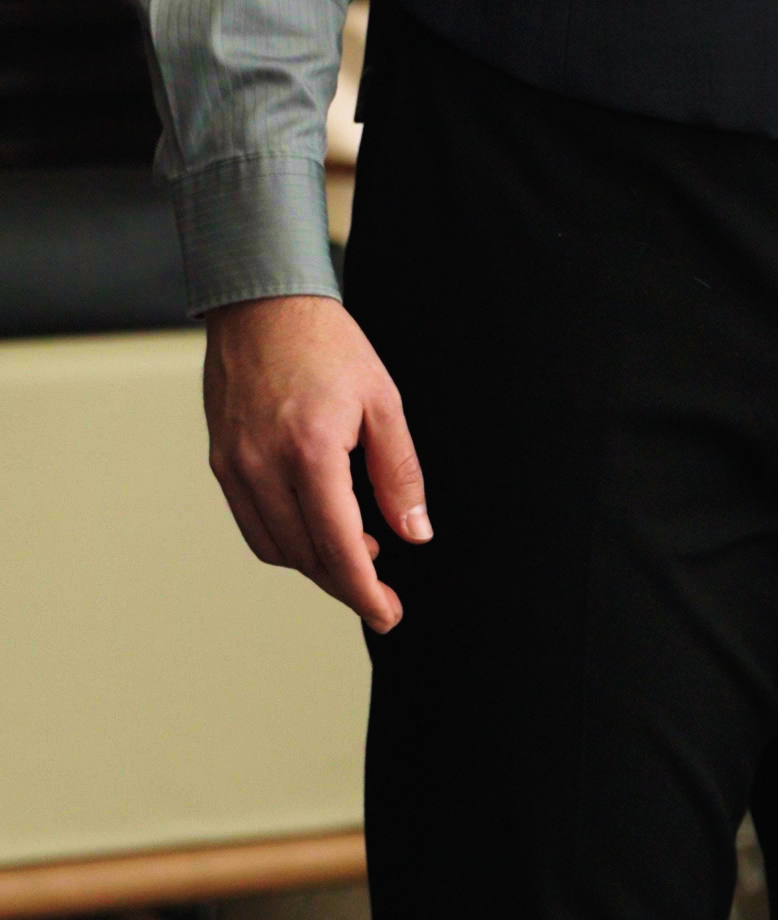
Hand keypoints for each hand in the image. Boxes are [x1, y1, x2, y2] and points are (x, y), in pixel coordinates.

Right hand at [203, 293, 430, 632]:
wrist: (262, 305)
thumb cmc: (329, 346)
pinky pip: (253, 525)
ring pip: (276, 548)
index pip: (339, 546)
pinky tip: (318, 529)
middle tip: (381, 596)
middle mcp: (264, 465)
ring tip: (358, 553)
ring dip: (316, 564)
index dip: (365, 591)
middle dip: (346, 584)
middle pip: (306, 556)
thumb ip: (399, 473)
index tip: (388, 614)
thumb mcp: (383, 402)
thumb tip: (415, 534)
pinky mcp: (220, 462)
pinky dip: (286, 542)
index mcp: (311, 450)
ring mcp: (235, 466)